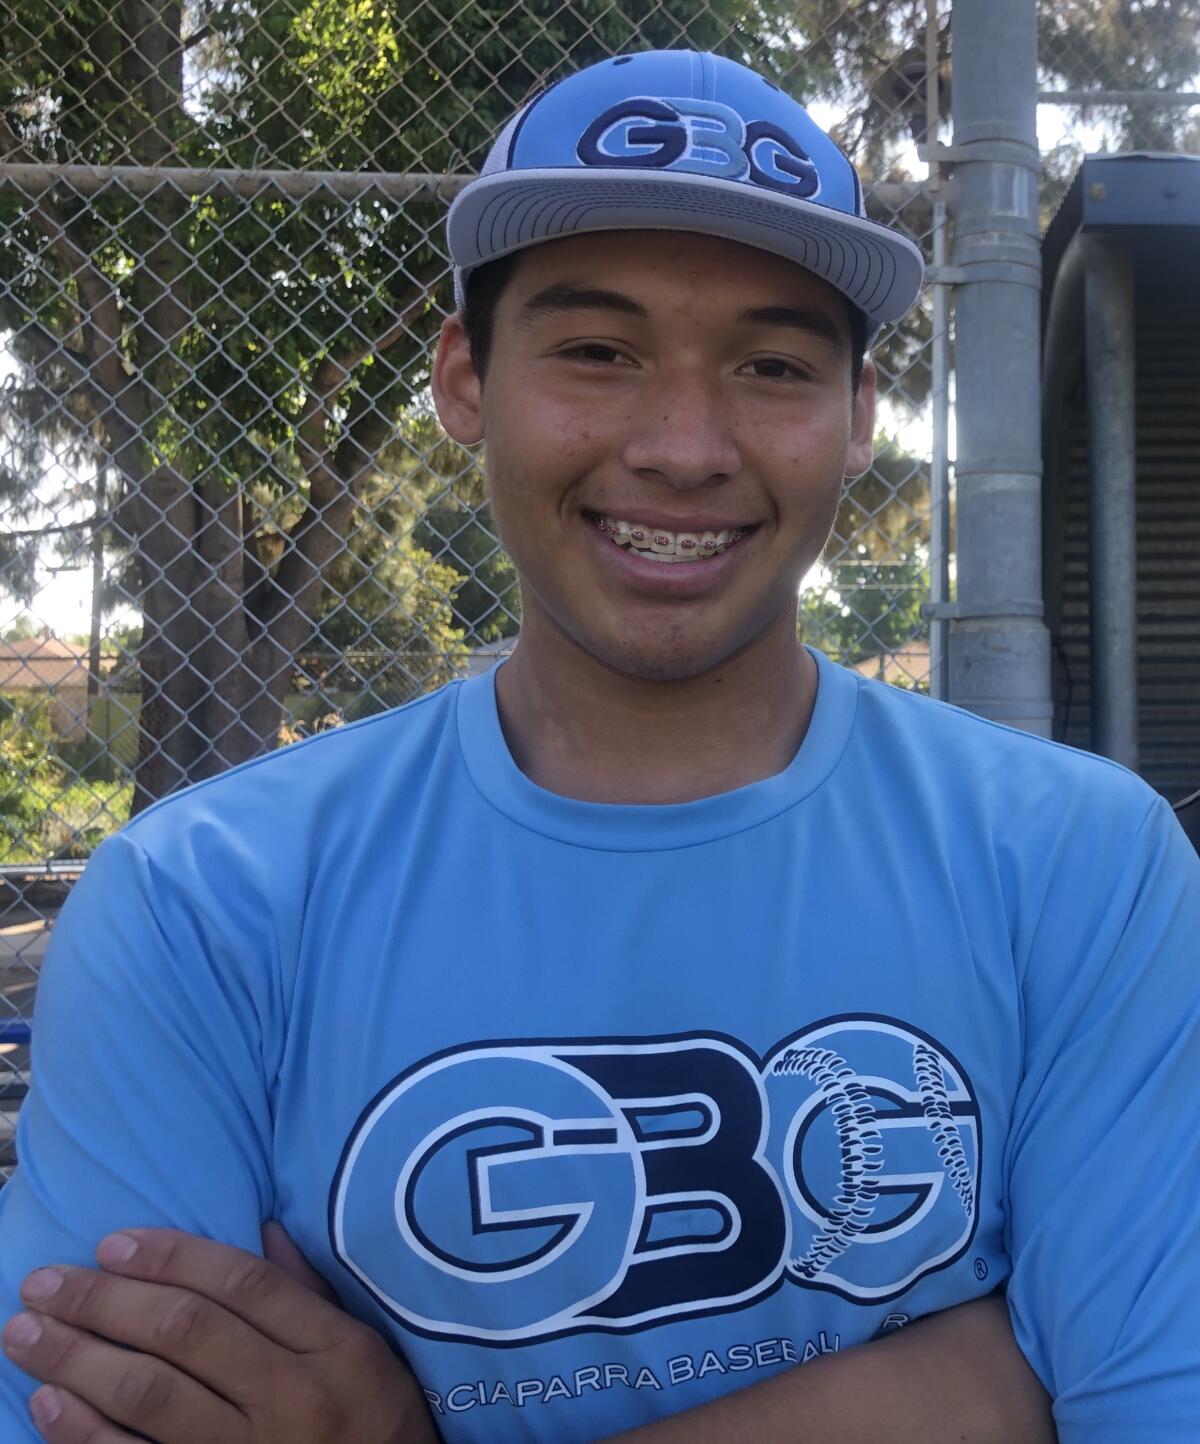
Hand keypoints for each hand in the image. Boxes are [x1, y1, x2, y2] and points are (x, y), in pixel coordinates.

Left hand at [1, 1225, 439, 1443]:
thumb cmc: (376, 1422)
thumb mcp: (365, 1351)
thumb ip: (308, 1293)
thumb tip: (262, 1227)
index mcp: (335, 1348)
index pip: (242, 1284)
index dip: (172, 1257)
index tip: (112, 1242)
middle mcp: (293, 1397)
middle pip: (186, 1333)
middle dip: (105, 1301)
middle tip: (45, 1281)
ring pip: (151, 1394)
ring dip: (78, 1359)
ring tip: (26, 1333)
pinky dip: (87, 1435)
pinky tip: (50, 1404)